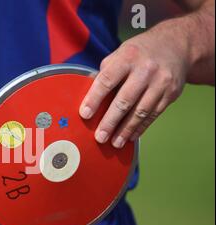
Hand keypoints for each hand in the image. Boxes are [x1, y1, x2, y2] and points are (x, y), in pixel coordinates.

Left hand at [79, 20, 190, 147]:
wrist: (176, 45)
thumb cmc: (139, 52)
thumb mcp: (121, 53)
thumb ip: (106, 72)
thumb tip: (90, 95)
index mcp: (128, 57)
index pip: (107, 80)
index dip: (95, 99)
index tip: (85, 114)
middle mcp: (146, 69)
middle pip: (125, 100)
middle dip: (110, 121)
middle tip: (100, 137)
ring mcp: (161, 82)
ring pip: (140, 111)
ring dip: (126, 130)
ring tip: (115, 143)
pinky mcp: (171, 93)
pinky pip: (153, 114)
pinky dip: (140, 127)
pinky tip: (130, 136)